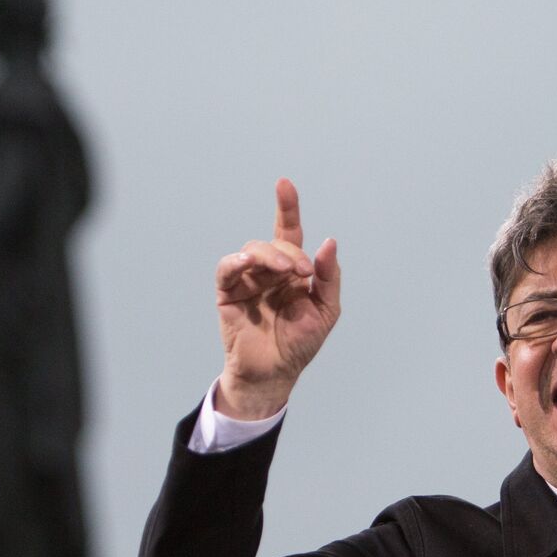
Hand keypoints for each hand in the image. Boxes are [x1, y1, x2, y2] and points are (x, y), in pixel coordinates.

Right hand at [214, 178, 339, 417]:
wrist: (274, 373)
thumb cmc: (299, 344)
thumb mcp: (326, 310)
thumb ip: (329, 278)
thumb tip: (328, 243)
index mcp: (292, 272)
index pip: (289, 232)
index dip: (287, 208)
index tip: (284, 184)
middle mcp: (268, 271)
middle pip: (275, 243)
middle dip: (291, 252)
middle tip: (303, 272)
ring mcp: (247, 280)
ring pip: (253, 251)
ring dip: (271, 255)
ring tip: (286, 272)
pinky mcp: (227, 293)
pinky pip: (227, 268)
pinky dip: (236, 260)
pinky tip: (247, 262)